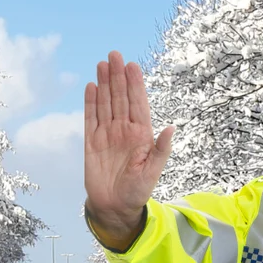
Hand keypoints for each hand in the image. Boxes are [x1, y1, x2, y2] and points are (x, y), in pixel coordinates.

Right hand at [84, 51, 173, 248]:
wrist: (114, 207)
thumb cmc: (137, 191)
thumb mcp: (153, 171)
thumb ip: (161, 149)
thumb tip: (171, 128)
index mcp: (141, 134)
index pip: (138, 104)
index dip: (135, 84)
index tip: (132, 65)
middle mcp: (124, 130)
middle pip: (120, 97)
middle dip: (118, 76)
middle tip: (114, 54)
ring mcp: (107, 134)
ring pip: (105, 103)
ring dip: (104, 84)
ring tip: (102, 64)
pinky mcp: (91, 142)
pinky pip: (90, 118)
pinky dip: (90, 103)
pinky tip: (91, 87)